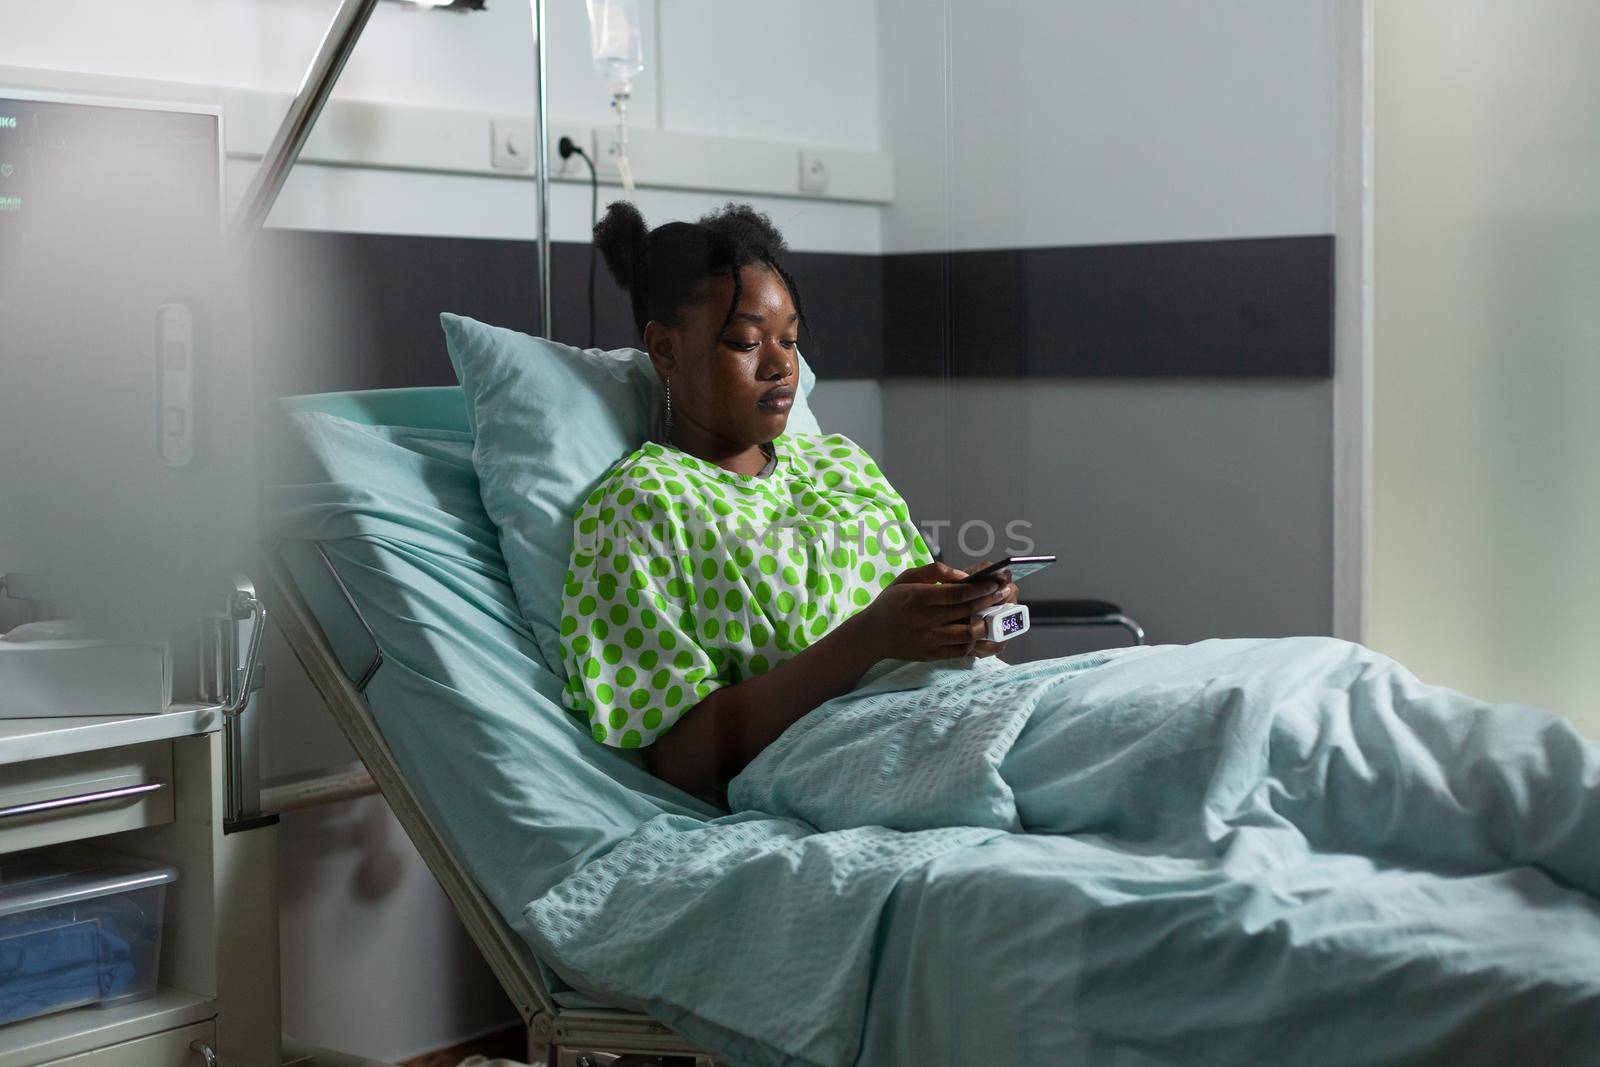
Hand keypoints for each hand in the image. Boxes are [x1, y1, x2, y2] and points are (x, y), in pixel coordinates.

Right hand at [858, 562, 1017, 660]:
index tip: (996, 582)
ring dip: (987, 624)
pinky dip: (977, 642)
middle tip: (1005, 593)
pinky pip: (961, 650)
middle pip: (966, 611)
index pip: (956, 593)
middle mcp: (923, 620)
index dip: (980, 588)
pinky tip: (985, 632)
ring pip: (967, 634)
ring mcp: (928, 640)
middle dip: (990, 601)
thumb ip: (935, 571)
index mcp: (916, 598)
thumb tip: (964, 575)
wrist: (871, 635)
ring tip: (997, 614)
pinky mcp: (931, 655)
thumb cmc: (892, 602)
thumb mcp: (906, 577)